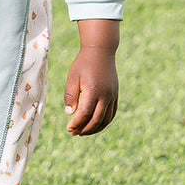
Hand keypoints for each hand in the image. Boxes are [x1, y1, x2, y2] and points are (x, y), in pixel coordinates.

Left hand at [63, 19, 119, 134]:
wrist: (101, 51)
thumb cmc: (83, 63)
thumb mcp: (72, 77)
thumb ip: (70, 96)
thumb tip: (70, 114)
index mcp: (94, 90)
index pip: (85, 113)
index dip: (77, 123)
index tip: (68, 128)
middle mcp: (106, 95)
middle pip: (96, 119)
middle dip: (84, 129)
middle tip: (74, 133)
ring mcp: (113, 96)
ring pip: (106, 119)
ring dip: (95, 128)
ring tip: (83, 132)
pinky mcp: (116, 95)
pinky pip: (111, 114)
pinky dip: (104, 122)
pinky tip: (94, 125)